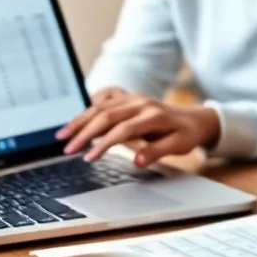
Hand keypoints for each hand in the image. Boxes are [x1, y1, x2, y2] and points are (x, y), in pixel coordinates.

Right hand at [56, 94, 220, 166]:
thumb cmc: (186, 134)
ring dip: (80, 119)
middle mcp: (140, 102)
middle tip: (67, 149)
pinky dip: (89, 104)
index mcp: (153, 115)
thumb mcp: (179, 146)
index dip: (104, 144)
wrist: (194, 118)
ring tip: (62, 135)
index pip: (123, 129)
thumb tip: (137, 160)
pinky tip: (78, 116)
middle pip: (106, 115)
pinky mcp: (128, 96)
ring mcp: (133, 97)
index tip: (88, 158)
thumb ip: (158, 151)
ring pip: (101, 105)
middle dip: (84, 132)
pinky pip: (105, 96)